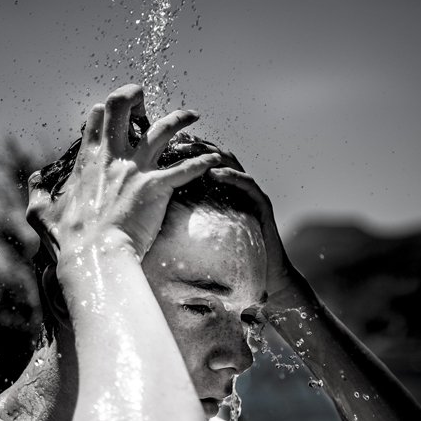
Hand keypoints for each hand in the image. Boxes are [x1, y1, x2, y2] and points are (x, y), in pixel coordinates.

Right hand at [25, 84, 221, 261]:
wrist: (94, 257)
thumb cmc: (67, 240)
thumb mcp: (40, 213)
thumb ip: (36, 192)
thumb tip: (32, 179)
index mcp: (87, 160)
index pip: (96, 119)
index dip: (105, 112)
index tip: (112, 114)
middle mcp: (112, 157)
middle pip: (122, 107)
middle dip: (134, 96)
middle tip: (145, 99)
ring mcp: (135, 169)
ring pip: (161, 129)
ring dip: (179, 118)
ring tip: (193, 114)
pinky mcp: (156, 187)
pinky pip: (185, 169)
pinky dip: (203, 163)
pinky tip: (216, 159)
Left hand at [171, 140, 295, 297]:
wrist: (265, 275)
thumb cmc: (233, 257)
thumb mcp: (205, 233)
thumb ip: (189, 219)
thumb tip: (156, 217)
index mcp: (223, 190)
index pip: (203, 161)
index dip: (186, 151)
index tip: (164, 148)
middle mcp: (238, 185)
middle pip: (216, 155)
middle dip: (196, 147)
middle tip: (175, 144)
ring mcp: (252, 192)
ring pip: (232, 163)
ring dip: (210, 156)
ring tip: (190, 153)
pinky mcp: (262, 203)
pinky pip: (246, 183)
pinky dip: (230, 175)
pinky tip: (213, 173)